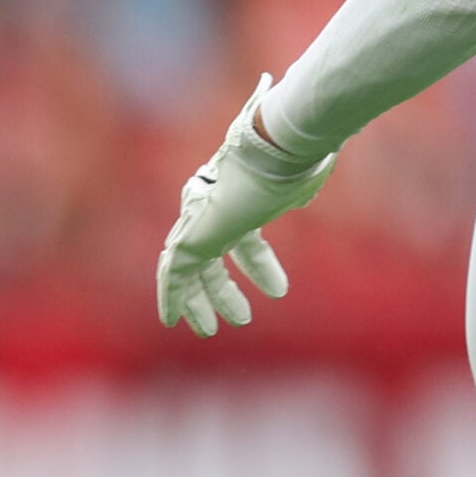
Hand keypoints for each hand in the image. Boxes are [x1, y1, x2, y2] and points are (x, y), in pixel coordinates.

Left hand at [157, 76, 336, 335]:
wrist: (278, 147)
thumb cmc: (298, 162)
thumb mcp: (303, 183)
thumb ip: (298, 194)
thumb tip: (301, 200)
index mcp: (240, 198)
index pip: (246, 241)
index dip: (260, 267)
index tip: (278, 291)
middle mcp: (215, 209)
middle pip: (213, 258)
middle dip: (223, 290)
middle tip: (242, 318)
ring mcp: (201, 222)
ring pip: (190, 270)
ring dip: (201, 301)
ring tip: (211, 330)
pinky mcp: (189, 238)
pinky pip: (173, 274)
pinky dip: (172, 297)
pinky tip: (172, 321)